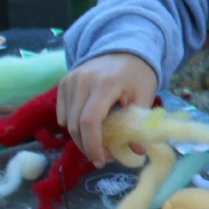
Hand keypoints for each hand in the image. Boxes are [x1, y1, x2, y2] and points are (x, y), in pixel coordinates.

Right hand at [57, 53, 157, 167]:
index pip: (90, 120)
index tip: (101, 160)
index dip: (93, 145)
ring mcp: (71, 80)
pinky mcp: (64, 82)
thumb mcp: (145, 96)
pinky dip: (74, 125)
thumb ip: (139, 123)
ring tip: (99, 143)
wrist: (125, 48)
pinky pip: (63, 113)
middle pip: (76, 125)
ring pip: (68, 121)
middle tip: (103, 157)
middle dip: (87, 146)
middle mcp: (83, 80)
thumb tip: (137, 151)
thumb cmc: (138, 73)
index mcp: (105, 83)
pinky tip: (90, 126)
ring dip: (80, 138)